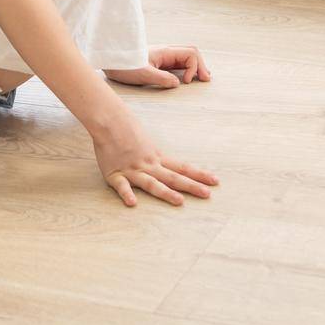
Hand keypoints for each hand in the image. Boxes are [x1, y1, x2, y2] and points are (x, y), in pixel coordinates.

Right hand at [91, 115, 217, 207]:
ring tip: (179, 201)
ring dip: (166, 193)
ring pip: (152, 183)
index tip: (215, 181)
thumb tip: (167, 164)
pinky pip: (122, 186)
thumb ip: (156, 156)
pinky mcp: (115, 174)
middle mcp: (149, 165)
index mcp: (158, 157)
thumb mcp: (147, 142)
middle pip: (173, 177)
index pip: (183, 167)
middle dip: (191, 186)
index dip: (199, 175)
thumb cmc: (127, 128)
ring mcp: (133, 170)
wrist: (109, 121)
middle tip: (208, 195)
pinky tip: (133, 203)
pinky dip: (127, 194)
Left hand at [104, 45, 211, 88]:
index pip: (190, 54)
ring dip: (196, 66)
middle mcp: (166, 51)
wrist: (110, 60)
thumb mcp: (142, 74)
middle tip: (206, 80)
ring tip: (202, 77)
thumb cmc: (124, 65)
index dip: (194, 68)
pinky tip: (188, 77)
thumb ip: (161, 78)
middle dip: (201, 65)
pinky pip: (178, 62)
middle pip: (191, 53)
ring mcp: (163, 56)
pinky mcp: (158, 62)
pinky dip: (187, 68)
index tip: (186, 82)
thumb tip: (178, 83)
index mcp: (165, 52)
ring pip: (186, 57)